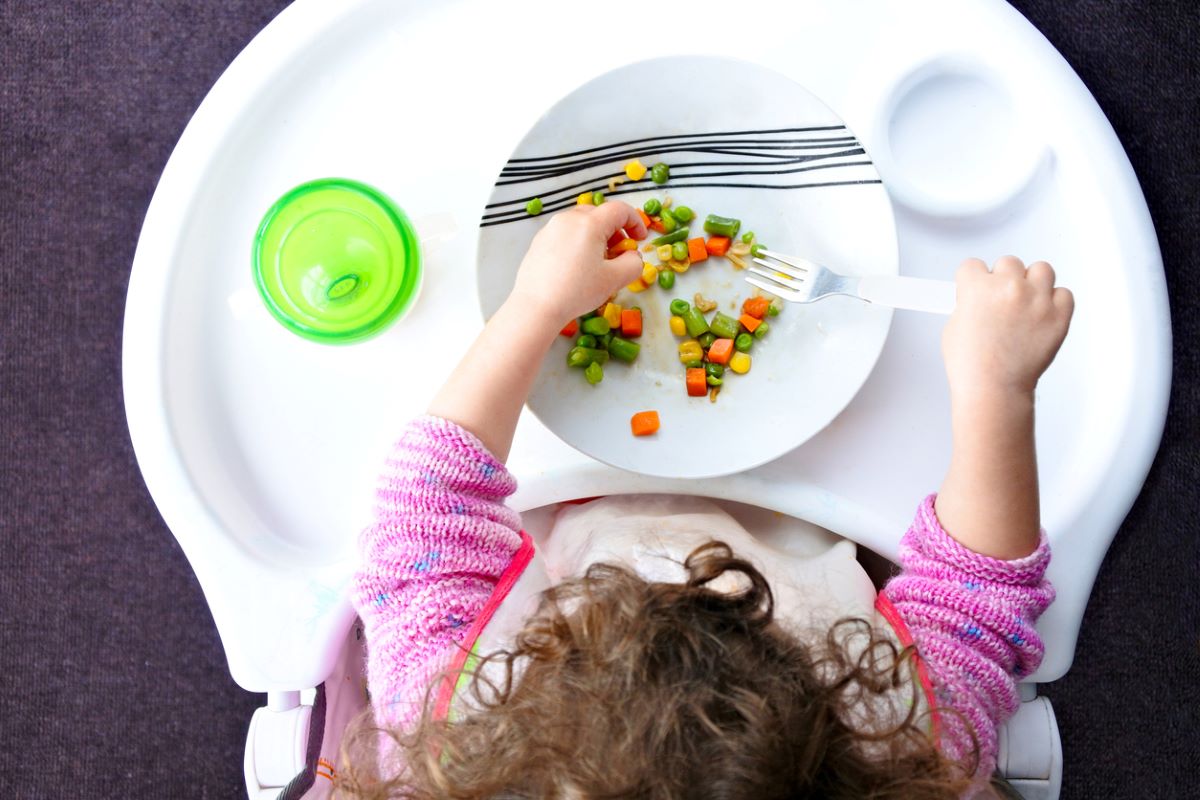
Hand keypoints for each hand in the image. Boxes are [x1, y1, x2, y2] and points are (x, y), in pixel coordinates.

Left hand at [506, 201, 646, 328]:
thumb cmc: (577, 291)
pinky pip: (565, 233)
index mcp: (589, 223)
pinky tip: (577, 265)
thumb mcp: (615, 279)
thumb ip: (634, 263)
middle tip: (620, 252)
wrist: (536, 307)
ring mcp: (550, 228)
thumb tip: (633, 256)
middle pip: (599, 213)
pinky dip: (578, 241)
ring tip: (598, 261)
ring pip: (581, 222)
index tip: (640, 239)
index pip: (620, 210)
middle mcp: (568, 219)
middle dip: (615, 229)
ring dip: (596, 235)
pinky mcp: (539, 241)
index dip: (636, 222)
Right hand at [942, 256, 1073, 401]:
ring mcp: (1037, 300)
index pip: (973, 265)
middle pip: (1008, 262)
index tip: (976, 288)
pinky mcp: (1059, 315)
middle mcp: (1009, 288)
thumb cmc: (972, 366)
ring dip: (1032, 282)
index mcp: (978, 288)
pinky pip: (1064, 293)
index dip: (973, 280)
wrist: (994, 389)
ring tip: (1025, 301)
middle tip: (1000, 299)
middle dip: (1003, 279)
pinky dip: (1055, 301)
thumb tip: (978, 298)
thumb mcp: (953, 327)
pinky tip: (1042, 314)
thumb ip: (967, 304)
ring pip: (1041, 269)